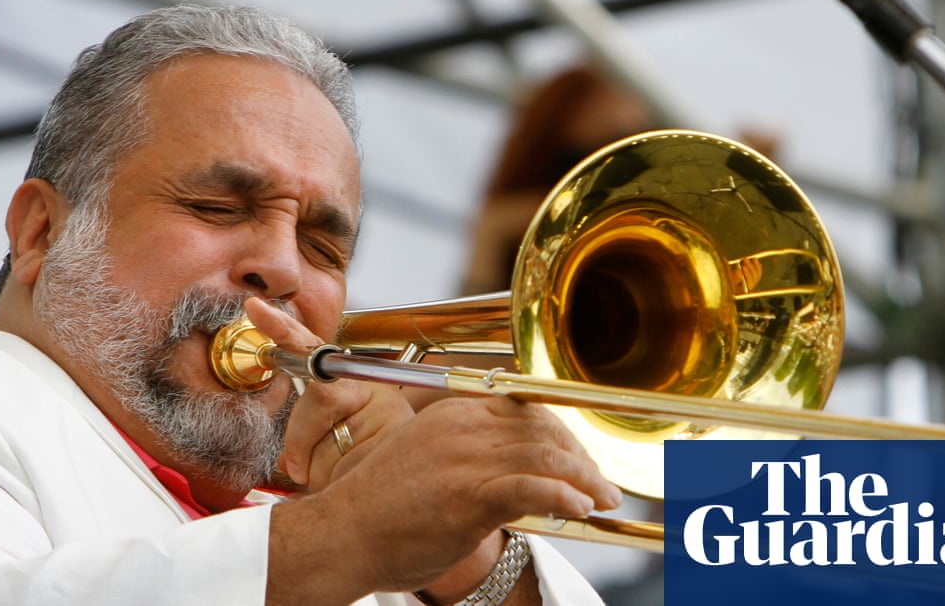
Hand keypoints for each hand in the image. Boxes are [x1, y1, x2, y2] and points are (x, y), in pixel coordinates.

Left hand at [243, 297, 411, 489]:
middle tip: (301, 467)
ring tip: (345, 477)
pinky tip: (355, 482)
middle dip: (301, 438)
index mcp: (355, 385)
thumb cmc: (367, 479)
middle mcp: (376, 390)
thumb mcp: (328, 455)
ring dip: (319, 472)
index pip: (313, 351)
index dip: (283, 329)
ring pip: (323, 436)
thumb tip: (290, 464)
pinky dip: (333, 484)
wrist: (416, 502)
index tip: (254, 308)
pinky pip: (337, 463)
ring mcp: (389, 410)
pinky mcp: (394, 435)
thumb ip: (306, 446)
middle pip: (320, 396)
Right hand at [298, 394, 621, 593]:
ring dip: (585, 479)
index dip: (562, 432)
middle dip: (581, 456)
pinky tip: (581, 506)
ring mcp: (467, 460)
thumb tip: (510, 468)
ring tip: (604, 498)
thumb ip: (466, 453)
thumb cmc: (379, 509)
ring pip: (546, 457)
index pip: (527, 408)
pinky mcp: (468, 496)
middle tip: (600, 482)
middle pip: (544, 430)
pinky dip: (564, 495)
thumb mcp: (424, 459)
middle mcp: (464, 427)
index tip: (578, 455)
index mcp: (454, 412)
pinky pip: (530, 488)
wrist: (340, 536)